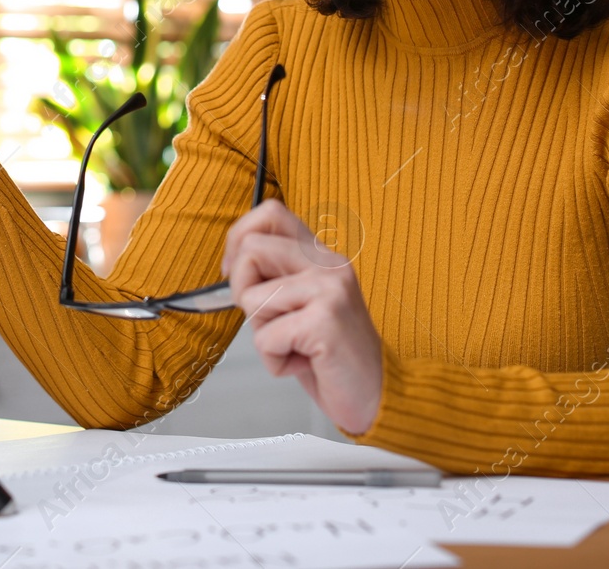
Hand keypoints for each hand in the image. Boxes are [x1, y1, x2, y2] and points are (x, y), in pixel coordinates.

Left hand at [221, 199, 383, 434]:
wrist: (376, 395)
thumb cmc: (331, 355)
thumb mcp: (301, 305)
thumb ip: (276, 277)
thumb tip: (232, 262)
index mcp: (321, 256)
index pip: (271, 212)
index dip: (239, 239)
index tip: (238, 275)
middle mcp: (328, 264)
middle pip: (250, 249)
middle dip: (242, 291)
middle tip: (269, 320)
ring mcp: (329, 289)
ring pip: (252, 298)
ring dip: (264, 335)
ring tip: (296, 345)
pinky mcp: (325, 320)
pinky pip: (266, 338)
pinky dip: (276, 361)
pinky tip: (306, 362)